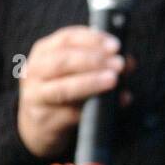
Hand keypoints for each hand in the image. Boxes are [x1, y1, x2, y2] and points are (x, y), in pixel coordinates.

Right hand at [17, 25, 135, 158]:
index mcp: (44, 52)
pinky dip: (93, 108)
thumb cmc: (63, 89)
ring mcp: (37, 97)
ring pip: (63, 88)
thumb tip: (129, 62)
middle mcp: (35, 71)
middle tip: (118, 64)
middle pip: (62, 61)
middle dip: (93, 60)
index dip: (92, 40)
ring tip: (113, 80)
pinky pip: (71, 114)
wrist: (39, 125)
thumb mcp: (77, 71)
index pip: (67, 38)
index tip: (115, 45)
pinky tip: (109, 105)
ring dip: (91, 82)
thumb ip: (102, 63)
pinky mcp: (45, 120)